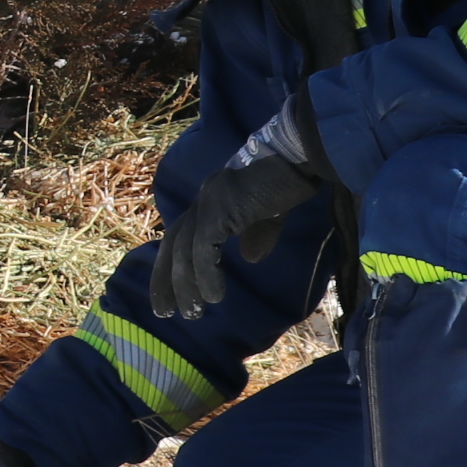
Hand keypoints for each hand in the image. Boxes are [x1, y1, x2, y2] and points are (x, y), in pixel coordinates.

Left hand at [149, 99, 324, 318]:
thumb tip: (250, 258)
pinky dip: (206, 274)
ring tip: (194, 312)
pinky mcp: (221, 208)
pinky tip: (214, 296)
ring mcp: (210, 201)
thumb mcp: (271, 213)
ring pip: (185, 250)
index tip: (172, 296)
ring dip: (186, 284)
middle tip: (166, 312)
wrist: (300, 154)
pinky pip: (205, 248)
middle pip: (173, 243)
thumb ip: (258, 233)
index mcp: (213, 199)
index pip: (182, 235)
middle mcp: (205, 198)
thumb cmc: (291, 179)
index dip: (172, 266)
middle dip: (166, 279)